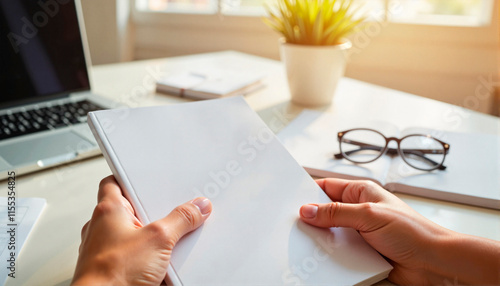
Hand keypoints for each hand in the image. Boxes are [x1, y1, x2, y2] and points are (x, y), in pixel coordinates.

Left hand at [72, 175, 211, 284]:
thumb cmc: (111, 275)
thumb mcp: (159, 239)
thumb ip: (180, 219)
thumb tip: (197, 207)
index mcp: (108, 210)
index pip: (114, 181)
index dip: (131, 177)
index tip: (147, 177)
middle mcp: (103, 228)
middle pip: (132, 209)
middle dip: (154, 213)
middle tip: (170, 214)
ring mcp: (108, 250)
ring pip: (136, 235)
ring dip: (152, 239)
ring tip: (167, 244)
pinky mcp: (116, 269)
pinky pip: (137, 256)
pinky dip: (150, 258)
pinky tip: (162, 264)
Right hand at [299, 178, 499, 284]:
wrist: (433, 263)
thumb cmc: (413, 232)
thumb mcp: (369, 215)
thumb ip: (337, 212)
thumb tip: (309, 210)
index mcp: (361, 192)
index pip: (327, 187)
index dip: (309, 192)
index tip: (290, 200)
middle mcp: (359, 211)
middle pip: (326, 212)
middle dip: (312, 219)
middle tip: (295, 224)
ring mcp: (360, 232)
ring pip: (330, 233)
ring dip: (322, 239)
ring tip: (308, 243)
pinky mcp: (362, 251)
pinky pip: (339, 251)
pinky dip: (331, 255)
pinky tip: (324, 258)